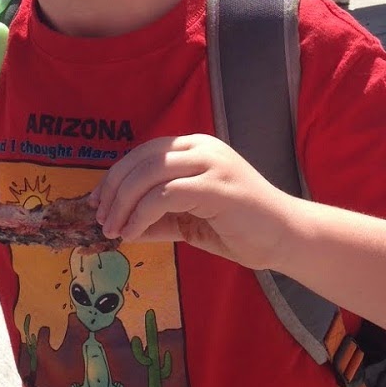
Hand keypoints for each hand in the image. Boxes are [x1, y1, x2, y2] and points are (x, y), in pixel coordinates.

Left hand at [92, 134, 290, 269]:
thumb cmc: (243, 230)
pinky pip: (164, 196)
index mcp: (197, 149)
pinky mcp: (216, 187)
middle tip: (101, 219)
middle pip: (141, 159)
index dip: (116, 175)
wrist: (287, 238)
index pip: (145, 153)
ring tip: (113, 230)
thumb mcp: (190, 222)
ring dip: (123, 204)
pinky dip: (141, 215)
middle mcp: (202, 148)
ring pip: (149, 174)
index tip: (98, 202)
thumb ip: (159, 219)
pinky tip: (133, 233)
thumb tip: (121, 227)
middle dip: (114, 190)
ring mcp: (211, 164)